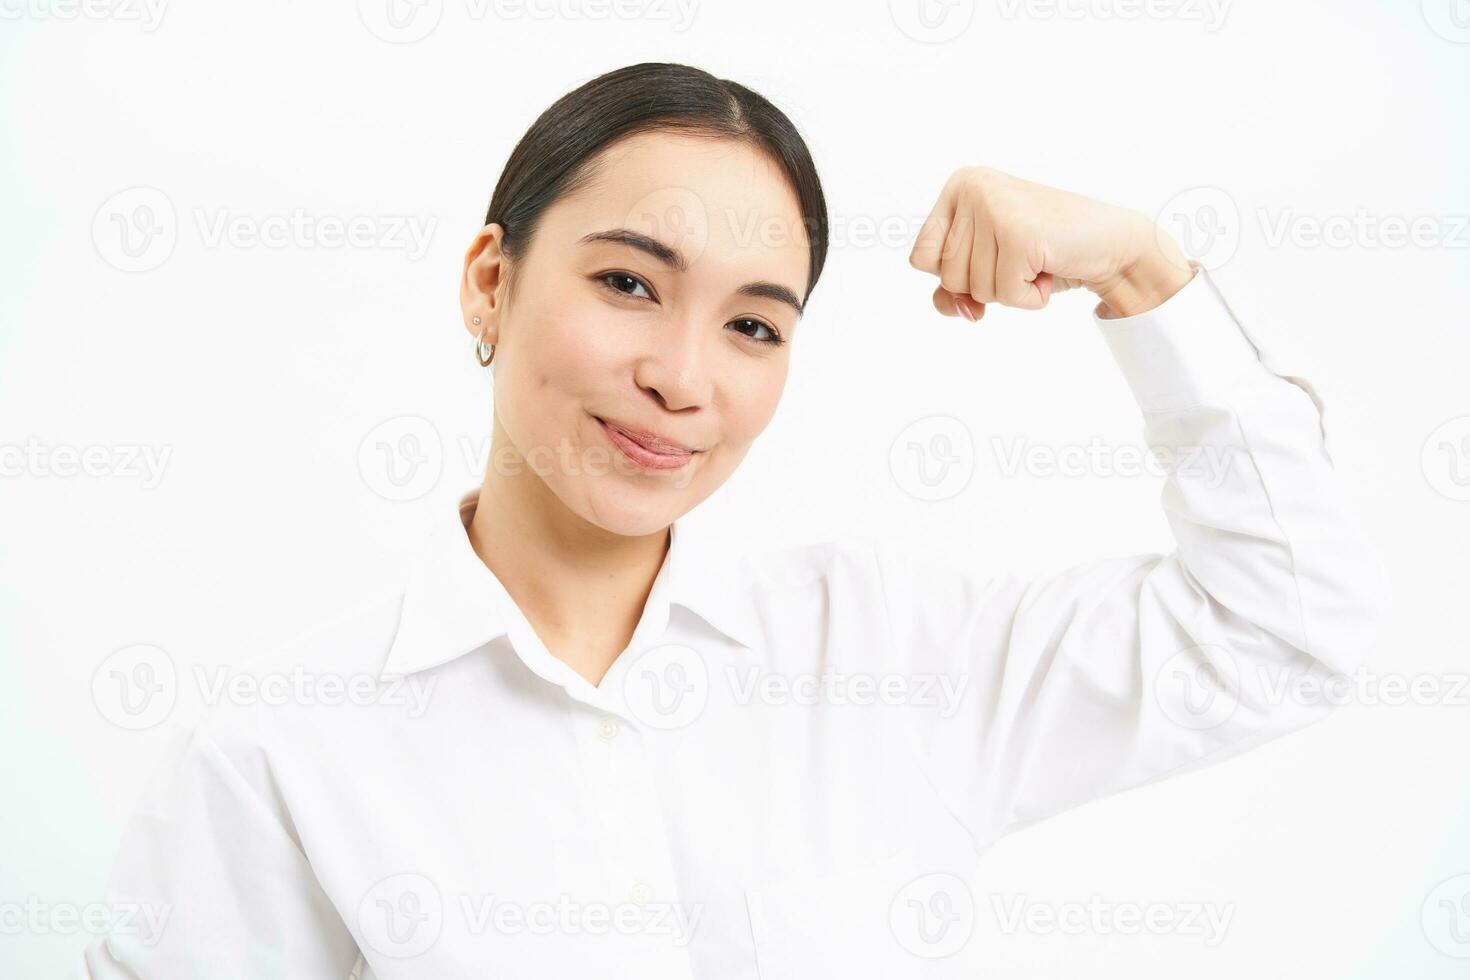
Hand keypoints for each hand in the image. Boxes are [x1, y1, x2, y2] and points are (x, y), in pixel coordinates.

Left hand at [907, 166, 1194, 318]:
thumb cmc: (1049, 251)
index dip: (954, 275)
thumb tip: (955, 308)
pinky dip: (1032, 297)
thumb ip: (953, 287)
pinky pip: (1006, 296)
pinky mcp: (1020, 235)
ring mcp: (995, 209)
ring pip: (975, 289)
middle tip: (1022, 258)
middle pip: (947, 276)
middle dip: (987, 283)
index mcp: (960, 185)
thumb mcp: (988, 264)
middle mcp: (973, 189)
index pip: (920, 258)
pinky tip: (1049, 269)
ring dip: (1011, 290)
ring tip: (1037, 261)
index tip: (990, 257)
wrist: (1113, 244)